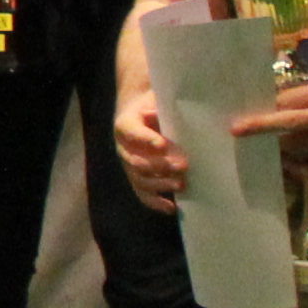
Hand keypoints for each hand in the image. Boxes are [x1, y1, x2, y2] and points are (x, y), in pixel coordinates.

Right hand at [112, 78, 185, 211]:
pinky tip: (172, 207)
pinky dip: (156, 202)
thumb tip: (158, 113)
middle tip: (184, 165)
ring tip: (181, 185)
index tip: (162, 144)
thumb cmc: (153, 105)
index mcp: (125, 125)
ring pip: (139, 180)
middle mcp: (123, 148)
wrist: (142, 114)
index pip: (132, 132)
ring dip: (160, 185)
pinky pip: (142, 194)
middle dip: (160, 165)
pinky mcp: (138, 178)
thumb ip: (159, 106)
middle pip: (136, 161)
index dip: (145, 139)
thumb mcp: (155, 100)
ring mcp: (129, 166)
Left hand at [236, 66, 307, 184]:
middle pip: (289, 123)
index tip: (244, 108)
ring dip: (277, 149)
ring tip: (259, 149)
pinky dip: (301, 170)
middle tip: (236, 131)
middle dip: (261, 127)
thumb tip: (281, 99)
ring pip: (300, 147)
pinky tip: (290, 166)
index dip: (266, 106)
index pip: (289, 100)